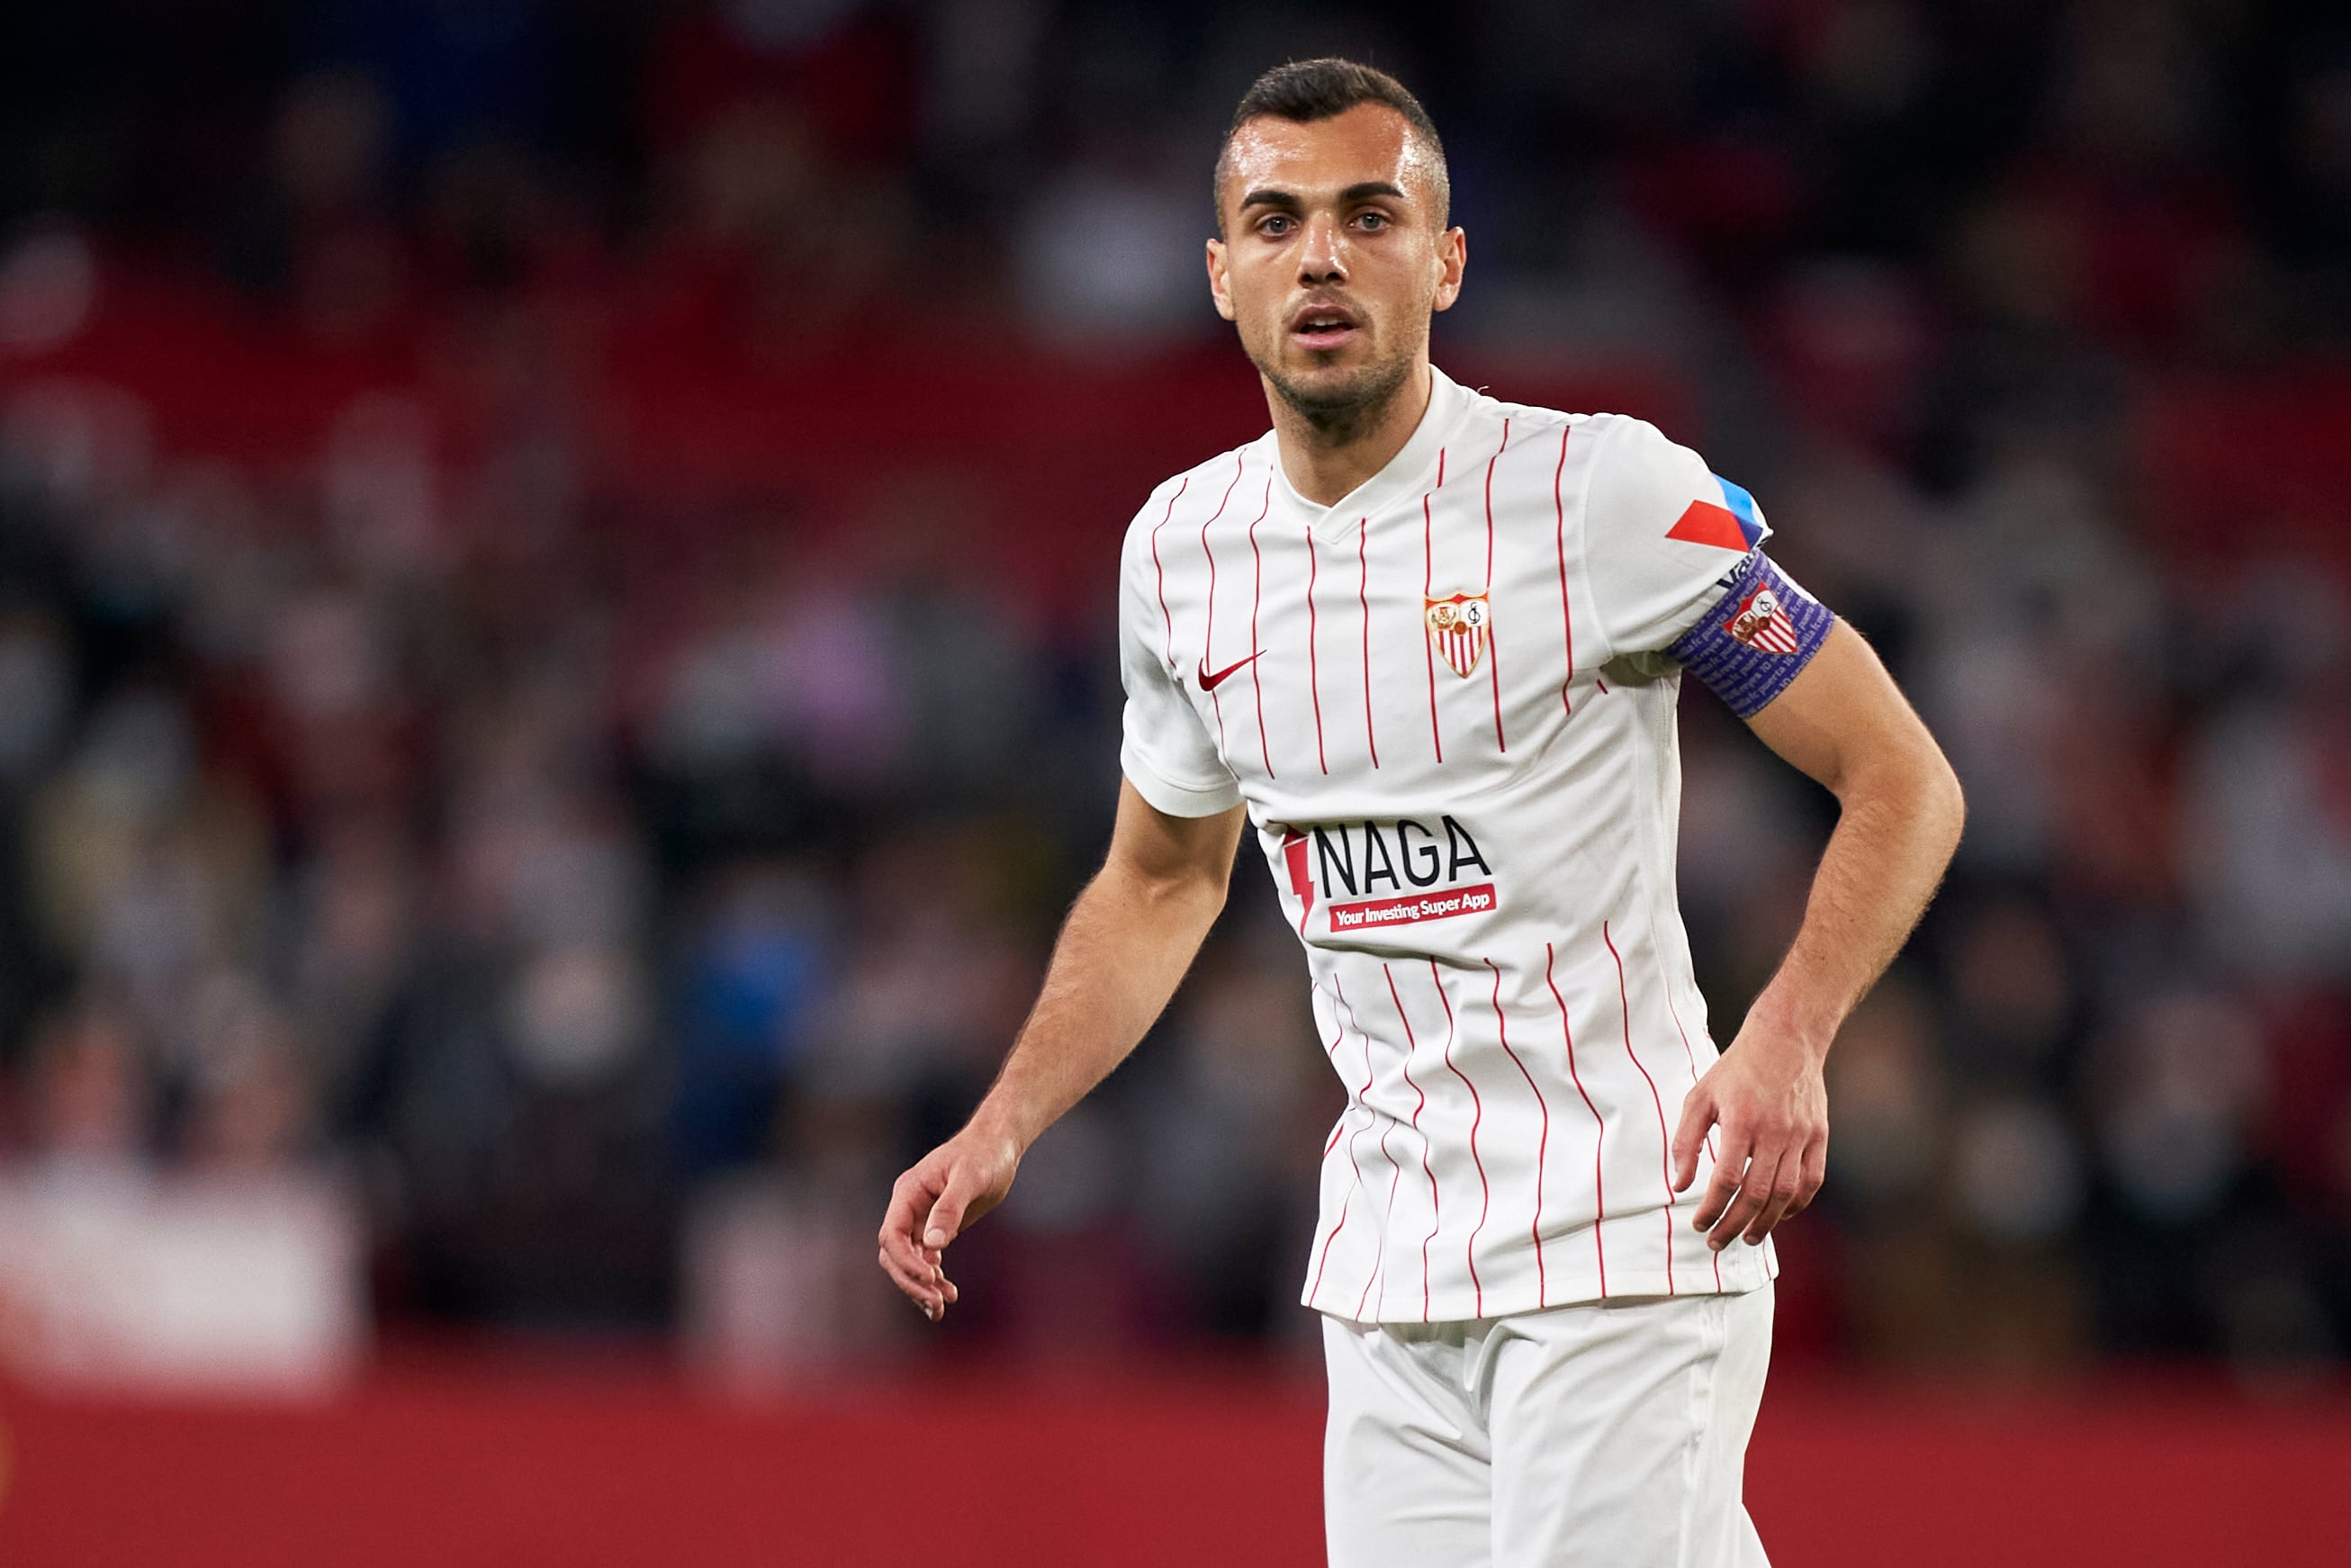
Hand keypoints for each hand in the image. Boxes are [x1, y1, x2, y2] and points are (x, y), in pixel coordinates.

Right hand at [877, 1123, 1021, 1320]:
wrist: (999, 1146)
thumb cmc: (984, 1155)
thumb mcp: (969, 1178)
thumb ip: (950, 1208)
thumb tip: (933, 1244)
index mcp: (908, 1193)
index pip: (892, 1235)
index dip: (906, 1261)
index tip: (931, 1278)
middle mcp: (908, 1208)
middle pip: (894, 1255)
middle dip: (912, 1281)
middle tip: (939, 1302)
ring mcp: (920, 1220)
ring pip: (908, 1262)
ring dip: (921, 1286)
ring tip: (943, 1306)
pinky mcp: (936, 1228)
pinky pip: (925, 1260)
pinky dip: (932, 1279)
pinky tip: (948, 1293)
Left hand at [1670, 1021, 1828, 1250]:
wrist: (1786, 1040)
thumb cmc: (1737, 1069)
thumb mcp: (1700, 1097)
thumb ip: (1687, 1141)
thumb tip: (1680, 1184)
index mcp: (1741, 1120)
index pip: (1727, 1179)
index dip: (1711, 1208)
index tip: (1698, 1223)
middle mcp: (1774, 1131)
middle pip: (1757, 1195)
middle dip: (1734, 1225)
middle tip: (1717, 1242)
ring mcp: (1801, 1135)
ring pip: (1785, 1194)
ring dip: (1766, 1223)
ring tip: (1747, 1237)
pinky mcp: (1819, 1136)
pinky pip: (1811, 1181)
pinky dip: (1796, 1205)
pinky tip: (1778, 1216)